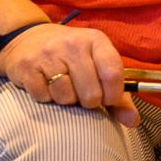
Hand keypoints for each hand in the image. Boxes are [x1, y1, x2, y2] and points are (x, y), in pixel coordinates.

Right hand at [0, 22, 139, 126]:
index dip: (113, 95)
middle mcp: (73, 44)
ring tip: (64, 88)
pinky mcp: (28, 67)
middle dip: (88, 102)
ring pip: (66, 98)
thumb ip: (118, 94)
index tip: (108, 100)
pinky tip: (47, 86)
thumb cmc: (71, 56)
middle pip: (91, 93)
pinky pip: (43, 97)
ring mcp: (49, 54)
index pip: (113, 74)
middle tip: (82, 93)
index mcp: (96, 40)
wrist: (27, 39)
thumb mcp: (97, 63)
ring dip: (66, 100)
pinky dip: (46, 98)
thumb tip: (133, 121)